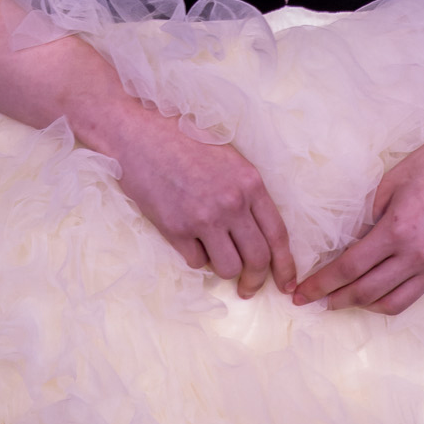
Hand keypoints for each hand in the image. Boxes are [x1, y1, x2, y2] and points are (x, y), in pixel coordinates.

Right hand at [101, 101, 296, 297]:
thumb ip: (246, 190)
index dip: (286, 264)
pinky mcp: (176, 229)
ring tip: (213, 254)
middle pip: (257, 259)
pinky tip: (188, 240)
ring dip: (224, 268)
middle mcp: (231, 202)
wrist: (137, 135)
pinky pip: (196, 262)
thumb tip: (257, 229)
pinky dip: (195, 257)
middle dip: (256, 281)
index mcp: (249, 182)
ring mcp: (203, 217)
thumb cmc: (182, 139)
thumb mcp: (227, 157)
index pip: (278, 233)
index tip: (286, 283)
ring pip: (228, 268)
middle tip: (248, 288)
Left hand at [293, 101, 423, 315]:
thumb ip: (368, 219)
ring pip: (395, 303)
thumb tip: (347, 246)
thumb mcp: (389, 185)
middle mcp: (421, 256)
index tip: (302, 294)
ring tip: (346, 300)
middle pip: (368, 293)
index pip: (349, 268)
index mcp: (398, 229)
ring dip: (366, 306)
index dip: (322, 284)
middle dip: (337, 300)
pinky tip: (381, 287)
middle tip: (316, 302)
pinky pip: (420, 291)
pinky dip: (395, 293)